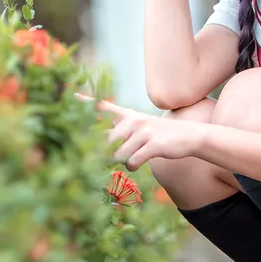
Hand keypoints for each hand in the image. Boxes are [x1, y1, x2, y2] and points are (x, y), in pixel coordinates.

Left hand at [83, 96, 205, 170]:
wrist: (189, 136)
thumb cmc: (159, 135)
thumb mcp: (140, 127)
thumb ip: (120, 133)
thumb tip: (99, 148)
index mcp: (128, 115)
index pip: (104, 106)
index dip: (87, 102)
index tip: (71, 95)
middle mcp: (134, 120)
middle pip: (106, 141)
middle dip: (106, 154)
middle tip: (115, 158)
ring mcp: (143, 132)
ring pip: (118, 154)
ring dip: (123, 161)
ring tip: (134, 157)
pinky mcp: (153, 144)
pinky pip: (132, 162)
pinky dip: (133, 166)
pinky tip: (140, 162)